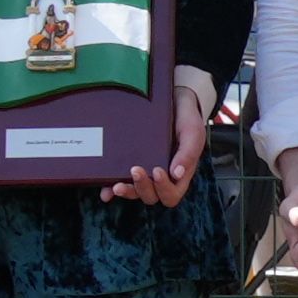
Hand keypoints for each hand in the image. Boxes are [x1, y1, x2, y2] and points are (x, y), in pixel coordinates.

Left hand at [112, 65, 216, 208]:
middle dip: (142, 188)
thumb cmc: (186, 119)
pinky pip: (121, 180)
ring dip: (126, 192)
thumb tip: (176, 174)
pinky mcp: (130, 162)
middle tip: (135, 169)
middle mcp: (161, 177)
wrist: (174, 100)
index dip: (164, 188)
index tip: (157, 170)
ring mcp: (145, 171)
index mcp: (178, 174)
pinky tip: (105, 190)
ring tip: (116, 186)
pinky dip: (111, 187)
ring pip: (135, 193)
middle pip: (151, 197)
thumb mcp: (192, 133)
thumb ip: (188, 154)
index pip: (171, 194)